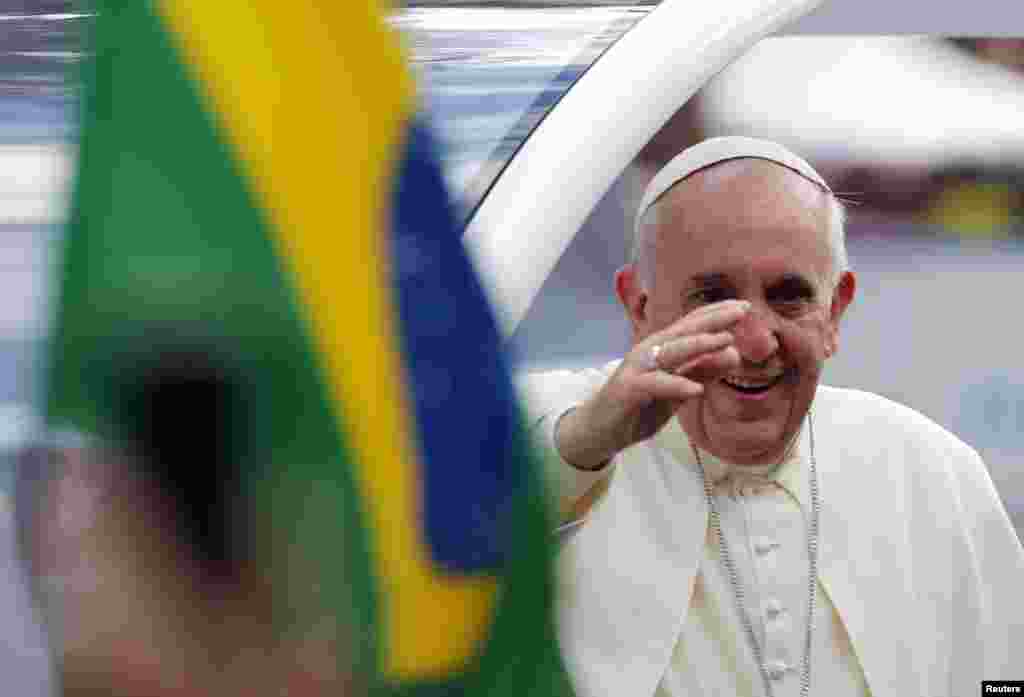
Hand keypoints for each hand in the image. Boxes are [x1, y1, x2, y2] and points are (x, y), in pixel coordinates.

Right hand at [556, 300, 747, 469]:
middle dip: (714, 319)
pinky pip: (656, 384)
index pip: (692, 324)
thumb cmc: (641, 405)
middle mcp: (650, 351)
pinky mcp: (629, 389)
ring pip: (672, 351)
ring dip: (700, 344)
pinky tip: (697, 389)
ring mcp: (638, 368)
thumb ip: (703, 370)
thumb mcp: (679, 387)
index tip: (746, 306)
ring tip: (727, 340)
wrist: (601, 428)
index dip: (717, 313)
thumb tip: (735, 355)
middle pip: (685, 330)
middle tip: (742, 311)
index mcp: (663, 347)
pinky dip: (677, 384)